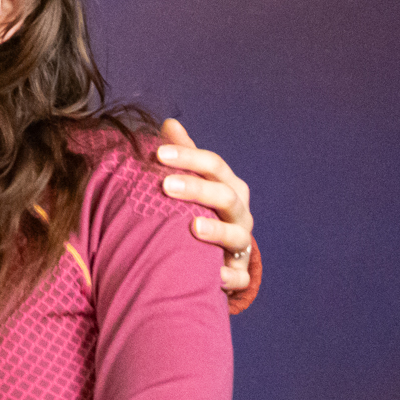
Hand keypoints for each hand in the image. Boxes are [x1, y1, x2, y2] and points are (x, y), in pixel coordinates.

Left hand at [156, 118, 255, 290]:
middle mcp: (239, 212)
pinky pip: (238, 277)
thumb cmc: (200, 206)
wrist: (218, 251)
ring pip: (237, 236)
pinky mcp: (238, 272)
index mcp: (228, 185)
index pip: (213, 165)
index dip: (188, 156)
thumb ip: (183, 153)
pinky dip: (228, 276)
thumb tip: (168, 123)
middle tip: (165, 185)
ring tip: (194, 227)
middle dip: (197, 188)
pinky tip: (211, 275)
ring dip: (217, 231)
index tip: (158, 153)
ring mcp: (241, 243)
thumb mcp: (194, 179)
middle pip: (225, 195)